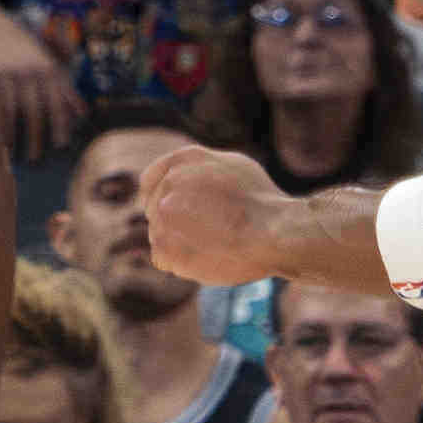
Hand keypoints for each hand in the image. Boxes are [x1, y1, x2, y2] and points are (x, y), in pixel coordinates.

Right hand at [0, 2, 80, 162]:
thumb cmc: (21, 46)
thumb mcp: (47, 60)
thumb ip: (65, 86)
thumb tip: (81, 113)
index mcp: (48, 68)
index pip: (57, 101)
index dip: (60, 124)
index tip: (61, 145)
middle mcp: (31, 69)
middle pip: (36, 109)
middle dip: (37, 136)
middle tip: (36, 159)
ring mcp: (9, 71)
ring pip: (13, 109)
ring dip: (13, 134)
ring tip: (13, 155)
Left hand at [144, 145, 293, 285]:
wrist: (273, 233)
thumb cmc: (261, 202)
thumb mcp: (232, 166)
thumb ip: (200, 170)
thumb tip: (181, 177)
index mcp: (184, 160)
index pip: (150, 181)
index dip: (158, 197)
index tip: (170, 211)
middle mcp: (168, 184)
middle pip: (154, 210)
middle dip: (173, 222)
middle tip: (206, 231)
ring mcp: (163, 215)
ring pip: (159, 236)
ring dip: (179, 243)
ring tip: (213, 243)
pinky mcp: (164, 246)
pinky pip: (162, 259)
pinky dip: (179, 263)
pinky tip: (205, 258)